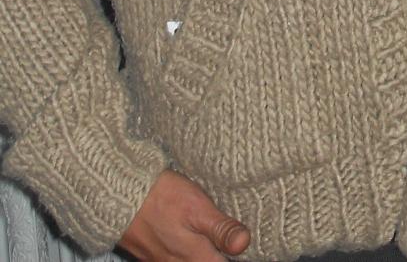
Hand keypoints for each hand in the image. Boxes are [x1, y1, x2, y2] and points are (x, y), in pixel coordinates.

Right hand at [118, 169, 249, 260]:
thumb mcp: (197, 207)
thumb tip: (244, 244)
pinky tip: (189, 240)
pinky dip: (185, 254)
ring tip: (209, 240)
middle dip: (217, 255)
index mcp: (195, 257)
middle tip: (227, 242)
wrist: (118, 194)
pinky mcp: (150, 256)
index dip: (235, 256)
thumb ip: (220, 229)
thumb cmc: (161, 197)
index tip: (245, 250)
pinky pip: (173, 261)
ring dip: (201, 254)